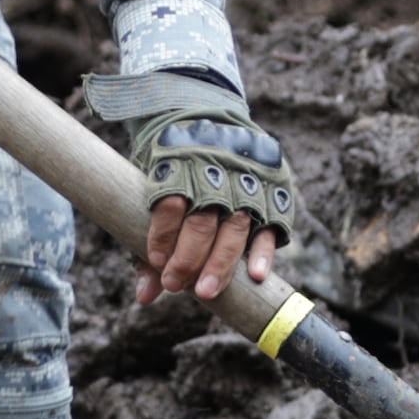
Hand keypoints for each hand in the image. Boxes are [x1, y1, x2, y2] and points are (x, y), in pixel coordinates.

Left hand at [79, 68, 299, 310]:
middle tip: (175, 285)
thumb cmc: (173, 167)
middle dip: (188, 258)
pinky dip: (263, 252)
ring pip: (235, 227)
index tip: (156, 261)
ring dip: (221, 264)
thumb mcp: (154, 190)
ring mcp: (248, 183)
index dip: (164, 234)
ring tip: (206, 293)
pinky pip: (270, 225)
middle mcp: (217, 172)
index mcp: (181, 163)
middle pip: (202, 221)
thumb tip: (145, 298)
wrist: (209, 120)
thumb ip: (151, 243)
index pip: (171, 202)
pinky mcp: (273, 194)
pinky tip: (257, 276)